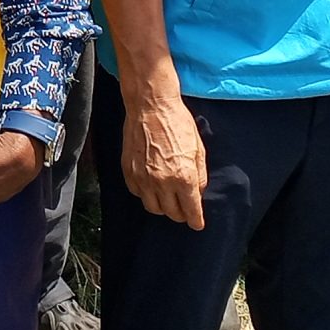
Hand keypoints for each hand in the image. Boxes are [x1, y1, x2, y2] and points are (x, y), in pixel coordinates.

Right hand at [121, 88, 207, 230]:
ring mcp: (143, 178)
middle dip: (181, 214)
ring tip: (168, 200)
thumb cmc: (178, 122)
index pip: (191, 211)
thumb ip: (200, 175)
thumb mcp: (198, 148)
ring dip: (163, 207)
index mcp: (184, 177)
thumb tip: (198, 192)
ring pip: (153, 208)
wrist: (151, 105)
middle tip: (185, 209)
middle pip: (172, 213)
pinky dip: (146, 194)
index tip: (197, 224)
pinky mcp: (129, 171)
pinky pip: (138, 194)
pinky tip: (152, 186)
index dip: (196, 221)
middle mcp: (163, 182)